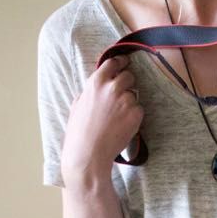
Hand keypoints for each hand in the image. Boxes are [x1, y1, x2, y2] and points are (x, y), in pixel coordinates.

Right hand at [60, 54, 143, 180]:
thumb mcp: (77, 105)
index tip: (125, 63)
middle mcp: (112, 88)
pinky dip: (134, 117)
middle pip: (128, 76)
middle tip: (121, 97)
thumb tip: (94, 87)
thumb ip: (88, 92)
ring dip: (129, 103)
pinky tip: (123, 126)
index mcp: (96, 82)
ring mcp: (125, 100)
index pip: (113, 63)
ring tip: (117, 119)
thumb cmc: (79, 133)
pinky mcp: (135, 114)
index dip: (120, 62)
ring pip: (134, 95)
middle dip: (127, 84)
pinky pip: (139, 110)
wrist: (88, 154)